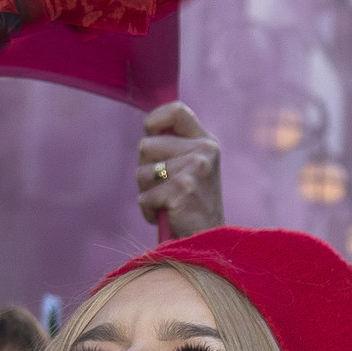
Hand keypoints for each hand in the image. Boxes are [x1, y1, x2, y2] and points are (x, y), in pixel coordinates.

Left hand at [136, 102, 223, 239]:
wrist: (209, 240)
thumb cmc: (192, 205)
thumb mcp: (191, 168)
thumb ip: (174, 147)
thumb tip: (148, 130)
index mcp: (207, 142)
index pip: (176, 111)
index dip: (154, 121)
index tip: (151, 136)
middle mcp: (204, 151)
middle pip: (146, 145)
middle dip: (145, 169)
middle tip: (164, 187)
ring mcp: (195, 169)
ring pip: (142, 171)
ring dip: (146, 191)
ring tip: (167, 202)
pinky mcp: (183, 190)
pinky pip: (145, 196)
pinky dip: (148, 209)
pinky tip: (167, 215)